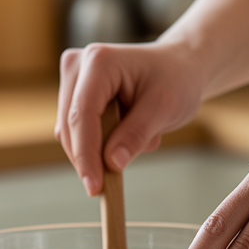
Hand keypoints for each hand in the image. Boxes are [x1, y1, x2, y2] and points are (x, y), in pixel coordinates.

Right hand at [55, 41, 205, 194]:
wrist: (178, 67)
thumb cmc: (175, 80)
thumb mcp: (164, 108)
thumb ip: (136, 135)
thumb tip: (111, 163)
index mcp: (99, 61)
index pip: (82, 115)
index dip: (86, 154)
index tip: (94, 187)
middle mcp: (77, 66)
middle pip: (70, 127)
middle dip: (91, 157)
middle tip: (117, 181)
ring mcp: (72, 79)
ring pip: (70, 133)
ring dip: (99, 149)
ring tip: (142, 138)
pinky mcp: (72, 94)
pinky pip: (76, 132)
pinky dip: (99, 144)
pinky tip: (128, 133)